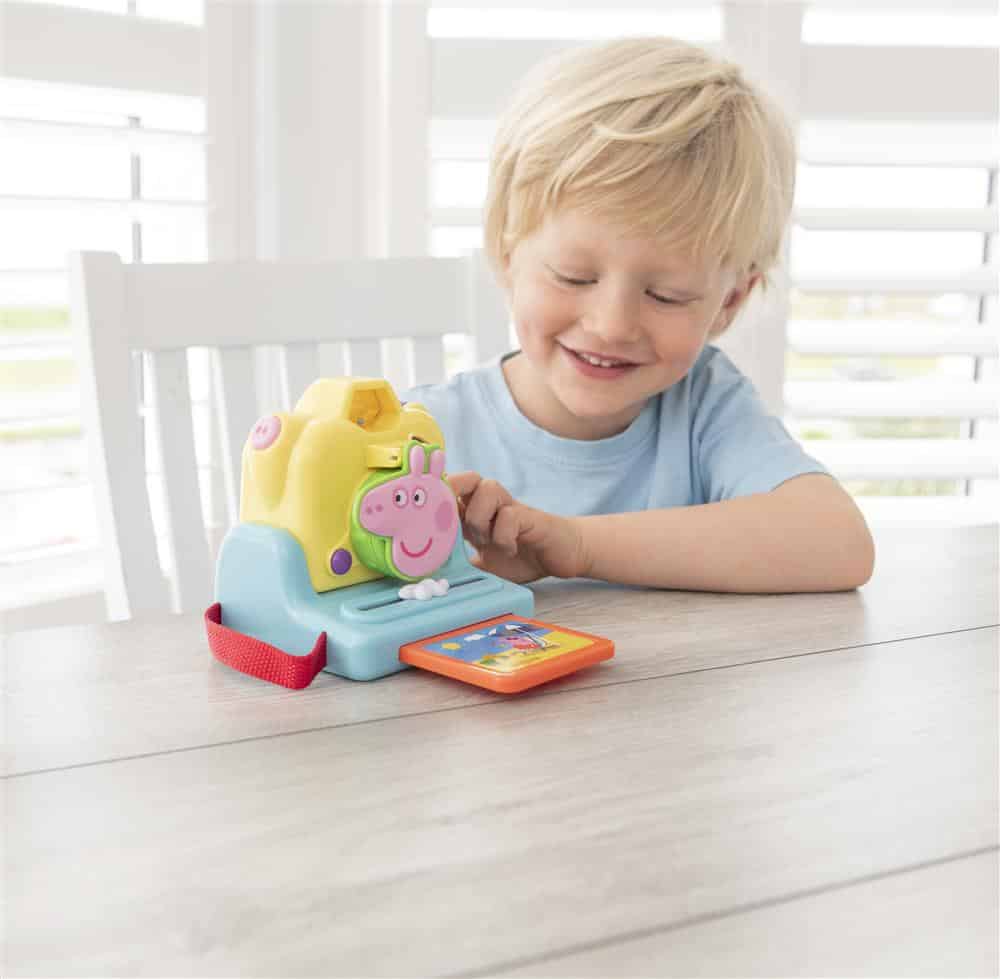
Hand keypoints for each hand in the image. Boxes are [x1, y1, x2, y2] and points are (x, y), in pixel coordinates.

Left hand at [445, 471, 588, 582]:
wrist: (562, 556)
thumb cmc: (523, 557)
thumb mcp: (486, 567)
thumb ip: (464, 567)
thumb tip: (435, 576)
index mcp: (477, 513)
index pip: (451, 493)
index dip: (435, 495)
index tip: (420, 510)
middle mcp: (493, 504)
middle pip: (468, 478)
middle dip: (453, 489)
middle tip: (449, 517)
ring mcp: (512, 508)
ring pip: (487, 489)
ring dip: (479, 517)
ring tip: (485, 541)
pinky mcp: (531, 517)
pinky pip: (510, 516)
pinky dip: (504, 536)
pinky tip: (510, 550)